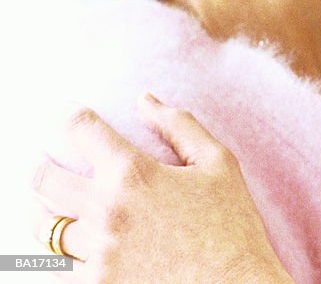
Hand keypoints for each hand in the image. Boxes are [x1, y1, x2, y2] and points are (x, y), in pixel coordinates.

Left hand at [31, 93, 292, 283]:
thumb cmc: (233, 226)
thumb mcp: (219, 164)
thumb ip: (180, 126)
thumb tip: (144, 99)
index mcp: (135, 175)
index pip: (83, 131)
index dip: (75, 118)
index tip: (77, 118)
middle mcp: (107, 213)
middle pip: (44, 180)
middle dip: (42, 166)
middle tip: (46, 163)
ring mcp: (97, 255)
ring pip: (46, 229)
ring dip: (48, 214)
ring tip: (56, 209)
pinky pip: (62, 268)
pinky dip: (67, 255)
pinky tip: (80, 247)